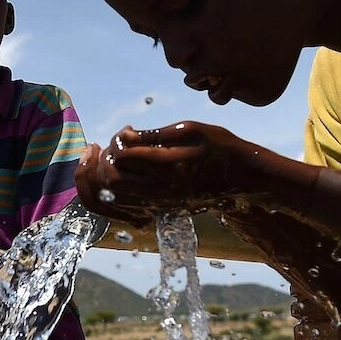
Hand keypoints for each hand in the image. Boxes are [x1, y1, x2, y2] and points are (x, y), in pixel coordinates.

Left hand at [77, 122, 258, 220]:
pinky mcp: (157, 210)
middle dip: (102, 160)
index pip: (124, 157)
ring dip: (99, 176)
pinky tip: (109, 175)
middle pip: (112, 180)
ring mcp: (159, 204)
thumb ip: (154, 134)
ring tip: (102, 158)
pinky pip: (120, 210)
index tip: (127, 130)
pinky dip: (105, 194)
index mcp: (171, 167)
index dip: (117, 141)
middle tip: (107, 145)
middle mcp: (162, 191)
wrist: (241, 177)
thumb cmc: (219, 146)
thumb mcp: (191, 129)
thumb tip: (124, 136)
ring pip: (111, 198)